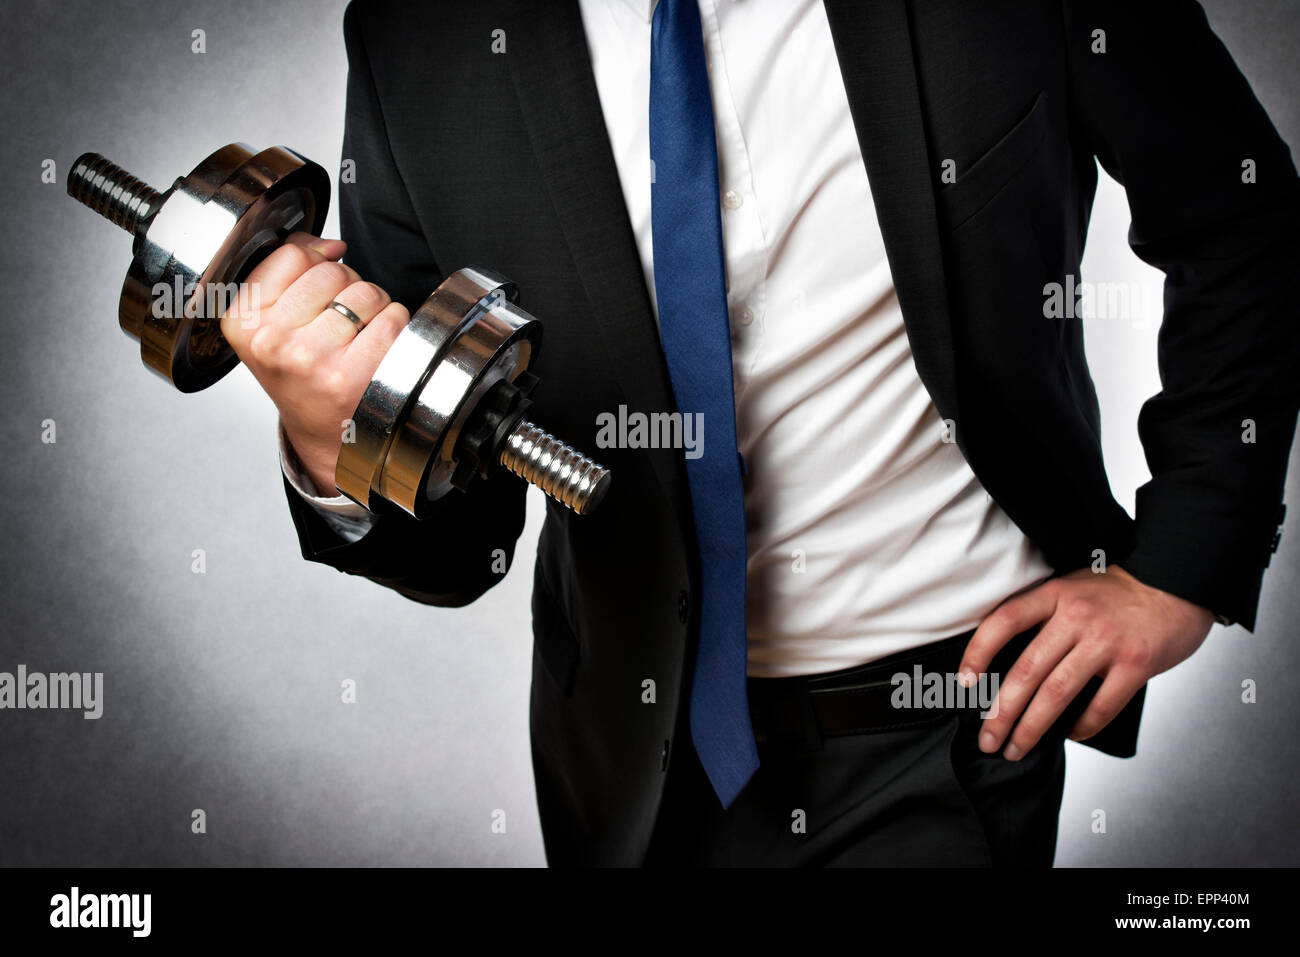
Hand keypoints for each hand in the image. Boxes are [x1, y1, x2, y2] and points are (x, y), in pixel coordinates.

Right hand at [221, 233, 409, 493]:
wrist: (325, 435)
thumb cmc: (303, 375)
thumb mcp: (273, 322)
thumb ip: (291, 270)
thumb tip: (329, 245)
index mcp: (243, 322)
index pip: (291, 253)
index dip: (315, 262)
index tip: (315, 290)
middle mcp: (271, 342)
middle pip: (331, 271)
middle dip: (347, 286)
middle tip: (340, 321)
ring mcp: (310, 359)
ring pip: (365, 291)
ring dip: (374, 306)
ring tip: (358, 335)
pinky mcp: (351, 375)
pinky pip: (391, 318)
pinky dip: (394, 325)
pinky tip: (376, 348)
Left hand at [959, 565, 1214, 759]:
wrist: (1176, 583)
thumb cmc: (1117, 592)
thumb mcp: (1071, 588)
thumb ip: (1043, 616)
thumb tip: (1007, 664)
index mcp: (1054, 594)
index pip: (1003, 622)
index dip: (977, 653)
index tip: (964, 684)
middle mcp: (1076, 616)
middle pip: (1026, 670)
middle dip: (1001, 712)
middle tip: (987, 738)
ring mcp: (1106, 641)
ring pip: (1057, 693)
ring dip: (1031, 728)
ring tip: (1016, 748)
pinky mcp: (1136, 663)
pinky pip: (1101, 705)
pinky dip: (1082, 726)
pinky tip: (1070, 734)